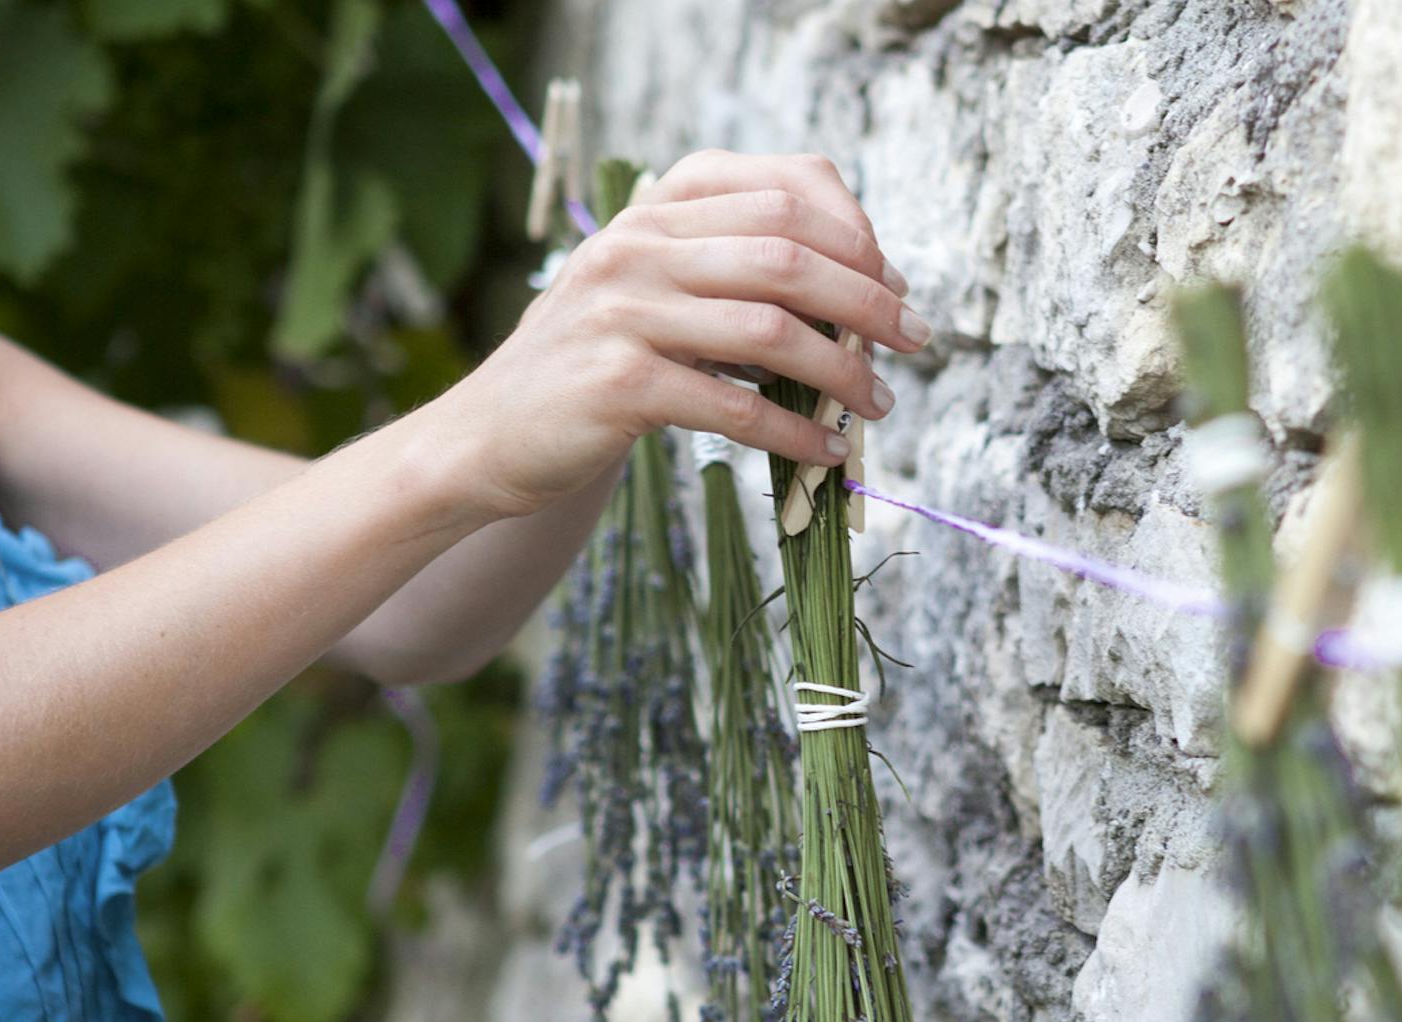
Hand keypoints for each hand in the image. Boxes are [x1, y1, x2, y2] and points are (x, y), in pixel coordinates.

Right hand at [425, 150, 927, 519]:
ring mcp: (623, 312)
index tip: (892, 283)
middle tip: (912, 340)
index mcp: (656, 211)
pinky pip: (733, 407)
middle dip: (867, 299)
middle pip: (789, 252)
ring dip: (842, 370)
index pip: (782, 189)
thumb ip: (732, 274)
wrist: (488, 434)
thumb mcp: (655, 293)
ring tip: (876, 404)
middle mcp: (638, 246)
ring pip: (770, 327)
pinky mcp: (617, 386)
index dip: (855, 234)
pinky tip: (825, 452)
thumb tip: (858, 295)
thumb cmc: (594, 366)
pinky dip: (794, 432)